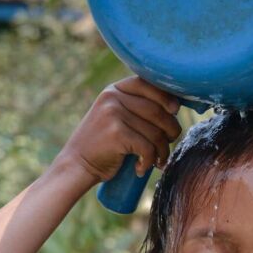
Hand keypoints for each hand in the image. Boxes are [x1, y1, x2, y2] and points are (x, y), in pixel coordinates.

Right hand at [57, 76, 182, 182]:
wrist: (77, 165)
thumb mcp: (115, 115)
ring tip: (158, 160)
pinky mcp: (116, 133)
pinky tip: (142, 168)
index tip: (175, 110)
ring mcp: (113, 114)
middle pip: (158, 111)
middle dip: (171, 130)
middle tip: (168, 144)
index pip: (148, 84)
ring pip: (156, 133)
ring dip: (163, 151)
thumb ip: (135, 106)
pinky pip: (148, 148)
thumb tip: (175, 105)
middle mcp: (113, 98)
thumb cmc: (103, 144)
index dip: (167, 97)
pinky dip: (150, 161)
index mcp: (114, 90)